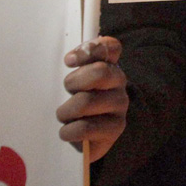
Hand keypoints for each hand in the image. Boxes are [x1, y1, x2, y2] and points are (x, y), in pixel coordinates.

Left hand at [58, 37, 127, 161]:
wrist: (88, 137)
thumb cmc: (77, 104)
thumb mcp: (74, 82)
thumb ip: (75, 65)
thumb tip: (71, 59)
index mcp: (109, 65)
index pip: (110, 47)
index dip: (88, 50)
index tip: (68, 61)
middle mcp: (119, 82)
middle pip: (99, 72)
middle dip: (73, 82)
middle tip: (68, 93)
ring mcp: (120, 106)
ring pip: (86, 101)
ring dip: (66, 111)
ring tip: (65, 116)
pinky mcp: (114, 129)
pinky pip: (85, 128)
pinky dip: (68, 131)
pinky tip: (69, 131)